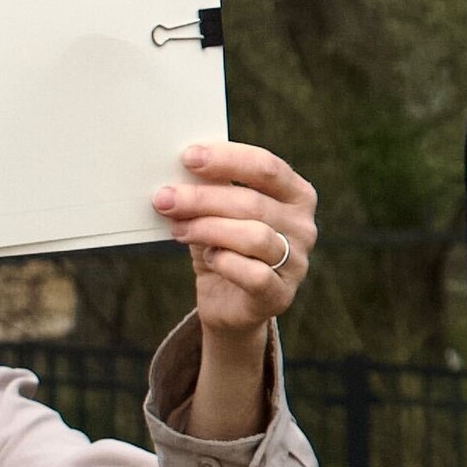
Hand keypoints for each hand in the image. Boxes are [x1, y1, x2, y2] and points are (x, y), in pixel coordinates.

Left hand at [150, 142, 315, 437]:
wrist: (227, 311)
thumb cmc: (217, 247)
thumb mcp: (211, 214)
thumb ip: (205, 191)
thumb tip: (169, 167)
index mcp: (295, 194)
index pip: (267, 166)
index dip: (227, 160)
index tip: (185, 155)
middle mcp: (304, 226)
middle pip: (254, 201)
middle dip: (203, 197)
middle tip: (162, 196)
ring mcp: (297, 264)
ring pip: (252, 235)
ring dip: (205, 227)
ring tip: (171, 224)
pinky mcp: (280, 298)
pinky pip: (253, 276)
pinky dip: (221, 263)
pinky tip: (199, 258)